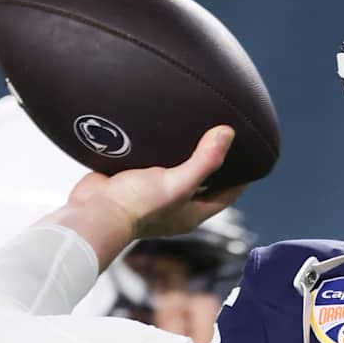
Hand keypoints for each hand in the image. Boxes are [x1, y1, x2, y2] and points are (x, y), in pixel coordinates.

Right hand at [56, 125, 246, 263]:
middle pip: (203, 184)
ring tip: (193, 129)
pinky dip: (158, 151)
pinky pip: (151, 164)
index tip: (250, 158)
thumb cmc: (136, 205)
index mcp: (191, 213)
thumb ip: (204, 161)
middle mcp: (174, 207)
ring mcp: (152, 195)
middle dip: (214, 165)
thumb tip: (228, 133)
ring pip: (176, 172)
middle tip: (223, 138)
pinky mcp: (131, 182)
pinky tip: (159, 132)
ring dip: (184, 155)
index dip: (240, 179)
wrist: (93, 211)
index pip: (226, 196)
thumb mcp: (177, 182)